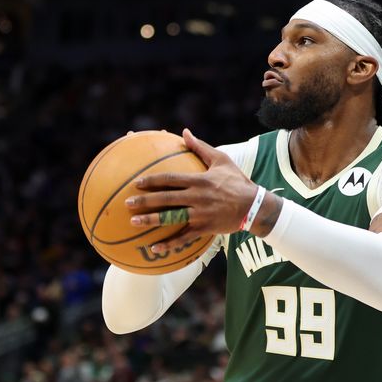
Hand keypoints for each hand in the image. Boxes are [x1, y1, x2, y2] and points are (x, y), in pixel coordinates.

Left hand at [125, 128, 260, 252]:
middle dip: (145, 201)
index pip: (170, 178)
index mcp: (199, 180)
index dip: (152, 180)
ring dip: (152, 221)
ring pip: (172, 219)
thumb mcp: (221, 160)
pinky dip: (169, 244)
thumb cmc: (237, 181)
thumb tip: (185, 132)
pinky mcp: (205, 229)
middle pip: (166, 199)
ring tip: (134, 223)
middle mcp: (198, 197)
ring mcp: (201, 214)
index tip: (136, 183)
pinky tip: (154, 248)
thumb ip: (200, 147)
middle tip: (127, 204)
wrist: (254, 206)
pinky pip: (184, 238)